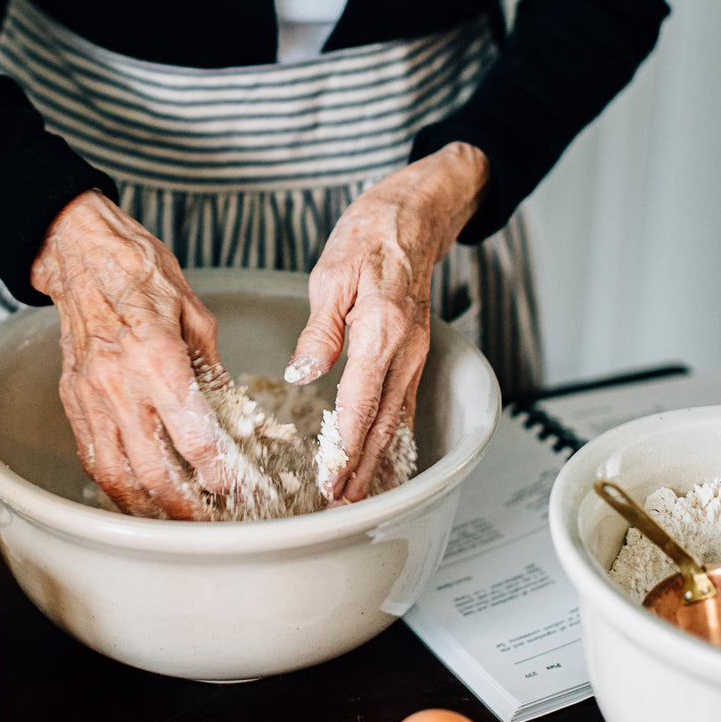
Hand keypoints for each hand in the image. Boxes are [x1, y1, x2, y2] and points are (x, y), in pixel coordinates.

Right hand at [30, 190, 231, 518]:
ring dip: (146, 508)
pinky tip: (135, 493)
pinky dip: (115, 484)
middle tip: (211, 520)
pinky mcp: (72, 399)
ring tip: (174, 519)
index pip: (194, 437)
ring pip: (115, 476)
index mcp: (158, 359)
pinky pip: (92, 456)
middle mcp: (120, 385)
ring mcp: (90, 397)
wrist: (81, 252)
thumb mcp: (194, 313)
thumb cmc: (139, 271)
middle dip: (186, 507)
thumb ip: (211, 369)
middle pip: (152, 472)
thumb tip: (231, 412)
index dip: (220, 473)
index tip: (238, 488)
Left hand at [285, 143, 490, 502]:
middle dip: (363, 469)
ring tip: (358, 494)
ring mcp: (416, 353)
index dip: (346, 447)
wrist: (412, 215)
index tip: (332, 480)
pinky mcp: (416, 352)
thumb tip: (304, 373)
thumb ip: (320, 332)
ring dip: (378, 460)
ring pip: (397, 418)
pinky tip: (380, 455)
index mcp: (381, 330)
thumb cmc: (368, 237)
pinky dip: (392, 435)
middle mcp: (405, 349)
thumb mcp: (330, 277)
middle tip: (341, 506)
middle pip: (383, 422)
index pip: (361, 402)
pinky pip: (405, 402)